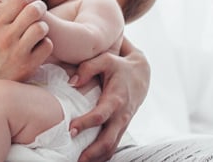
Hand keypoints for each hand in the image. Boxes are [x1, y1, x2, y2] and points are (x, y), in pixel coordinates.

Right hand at [0, 0, 52, 83]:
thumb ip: (6, 12)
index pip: (19, 1)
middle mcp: (6, 37)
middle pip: (33, 11)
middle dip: (41, 7)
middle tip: (41, 9)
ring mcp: (18, 52)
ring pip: (41, 28)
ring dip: (43, 26)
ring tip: (40, 29)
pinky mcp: (28, 65)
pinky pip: (47, 45)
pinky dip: (46, 43)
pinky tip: (40, 45)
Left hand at [69, 38, 149, 161]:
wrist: (142, 74)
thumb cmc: (120, 66)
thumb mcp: (106, 60)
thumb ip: (88, 68)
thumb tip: (71, 82)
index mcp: (116, 99)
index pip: (101, 115)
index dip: (86, 123)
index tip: (70, 129)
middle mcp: (121, 115)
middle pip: (108, 140)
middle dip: (92, 152)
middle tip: (76, 159)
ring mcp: (122, 124)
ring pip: (111, 147)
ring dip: (96, 158)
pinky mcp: (121, 127)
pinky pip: (113, 146)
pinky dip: (102, 155)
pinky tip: (89, 160)